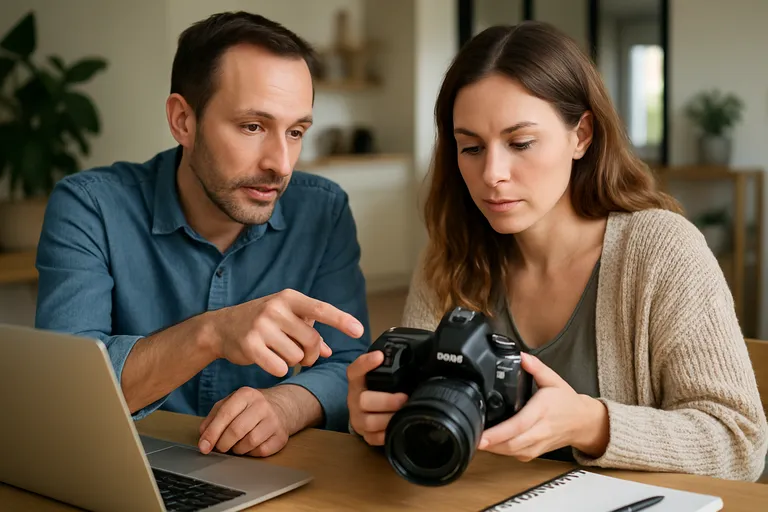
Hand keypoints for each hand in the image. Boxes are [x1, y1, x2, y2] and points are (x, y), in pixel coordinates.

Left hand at [197, 387, 289, 457]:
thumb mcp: (231, 404)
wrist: (282, 407)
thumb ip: (213, 418)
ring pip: (249, 443)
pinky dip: (251, 453)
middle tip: (220, 447)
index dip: (212, 433)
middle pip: (236, 431)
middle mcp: (262, 405)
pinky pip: (261, 451)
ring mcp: (274, 420)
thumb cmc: (250, 408)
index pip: (225, 415)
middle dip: (223, 444)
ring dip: (237, 449)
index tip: (204, 447)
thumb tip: (204, 438)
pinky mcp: (281, 436)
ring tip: (236, 445)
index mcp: (246, 394)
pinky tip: (250, 447)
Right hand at [210, 289, 364, 376]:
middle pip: (311, 341)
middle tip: (304, 356)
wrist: (220, 327)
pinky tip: (269, 360)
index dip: (341, 320)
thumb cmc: (261, 322)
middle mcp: (276, 308)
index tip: (359, 330)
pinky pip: (279, 367)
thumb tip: (330, 351)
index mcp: (288, 298)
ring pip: (296, 356)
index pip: (320, 309)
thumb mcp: (285, 318)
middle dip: (311, 354)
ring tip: (279, 352)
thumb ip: (309, 332)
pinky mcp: (250, 344)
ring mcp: (261, 326)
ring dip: (292, 361)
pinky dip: (278, 369)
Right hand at [347, 351, 408, 445]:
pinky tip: (397, 427)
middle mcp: (354, 399)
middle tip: (404, 398)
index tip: (380, 356)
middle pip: (363, 400)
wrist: (363, 409)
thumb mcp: (379, 375)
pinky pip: (373, 438)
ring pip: (369, 421)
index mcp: (357, 381)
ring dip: (389, 419)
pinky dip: (387, 434)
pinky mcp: (363, 434)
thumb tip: (414, 356)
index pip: (355, 369)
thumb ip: (389, 365)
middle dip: (386, 401)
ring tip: (404, 414)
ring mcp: (357, 418)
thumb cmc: (377, 388)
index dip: (365, 363)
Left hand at [478, 353, 608, 460]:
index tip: (481, 435)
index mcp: (542, 411)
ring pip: (511, 451)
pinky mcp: (535, 452)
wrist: (584, 423)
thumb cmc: (567, 402)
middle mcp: (540, 431)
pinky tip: (490, 443)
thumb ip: (536, 367)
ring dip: (492, 448)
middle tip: (470, 437)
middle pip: (511, 443)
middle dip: (489, 443)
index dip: (498, 433)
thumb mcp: (553, 379)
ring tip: (475, 438)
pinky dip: (501, 451)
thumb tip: (521, 356)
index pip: (518, 425)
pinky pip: (515, 455)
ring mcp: (538, 444)